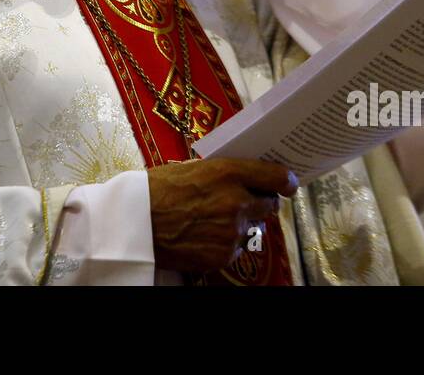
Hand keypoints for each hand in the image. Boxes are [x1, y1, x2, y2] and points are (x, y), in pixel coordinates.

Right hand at [147, 158, 297, 272]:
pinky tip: (207, 235)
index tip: (287, 183)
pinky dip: (228, 242)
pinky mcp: (225, 254)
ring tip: (215, 220)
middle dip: (261, 202)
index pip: (277, 177)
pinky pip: (237, 247)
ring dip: (242, 223)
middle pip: (270, 204)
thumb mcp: (194, 168)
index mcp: (228, 173)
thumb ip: (224, 173)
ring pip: (253, 227)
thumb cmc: (158, 189)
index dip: (285, 180)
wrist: (136, 223)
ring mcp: (232, 231)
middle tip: (245, 201)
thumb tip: (246, 177)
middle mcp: (237, 202)